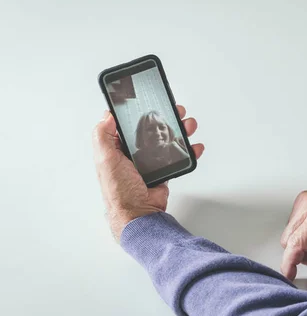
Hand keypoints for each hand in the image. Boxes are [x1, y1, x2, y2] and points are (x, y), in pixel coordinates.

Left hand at [93, 105, 204, 241]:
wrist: (140, 213)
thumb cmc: (120, 191)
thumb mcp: (105, 159)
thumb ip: (102, 136)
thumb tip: (106, 115)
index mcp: (118, 147)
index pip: (129, 123)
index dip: (141, 111)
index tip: (153, 101)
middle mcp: (133, 152)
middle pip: (154, 128)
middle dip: (167, 118)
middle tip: (177, 111)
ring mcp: (150, 161)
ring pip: (168, 140)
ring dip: (181, 130)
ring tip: (189, 125)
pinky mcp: (163, 170)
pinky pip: (178, 157)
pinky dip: (189, 151)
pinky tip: (194, 146)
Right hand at [280, 177, 306, 292]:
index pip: (295, 244)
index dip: (289, 263)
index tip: (289, 276)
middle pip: (289, 240)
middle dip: (305, 254)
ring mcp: (305, 200)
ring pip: (289, 234)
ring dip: (305, 245)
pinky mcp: (303, 201)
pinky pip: (293, 226)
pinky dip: (306, 235)